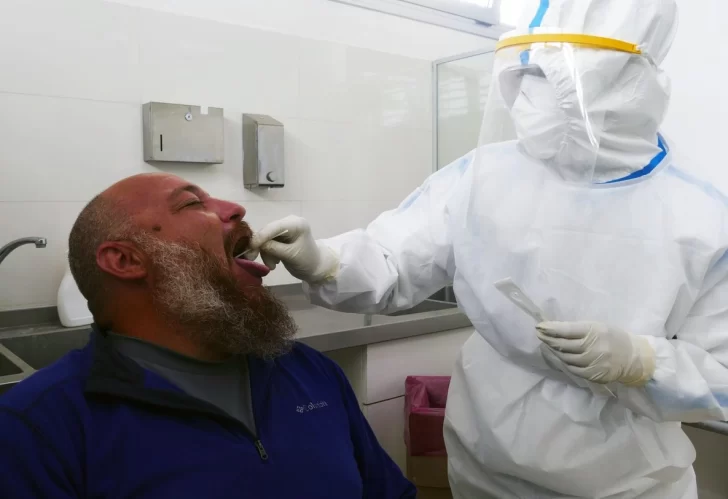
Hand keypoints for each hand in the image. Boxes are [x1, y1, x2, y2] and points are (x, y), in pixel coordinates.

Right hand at [250, 216, 338, 282]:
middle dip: (261, 246)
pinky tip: (275, 262)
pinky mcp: (281, 236)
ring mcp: (285, 229)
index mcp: (296, 223)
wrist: (316, 268)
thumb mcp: (290, 256)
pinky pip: (268, 242)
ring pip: (266, 238)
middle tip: (252, 258)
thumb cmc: (307, 261)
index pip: (274, 227)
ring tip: (273, 265)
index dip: (261, 236)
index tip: (251, 247)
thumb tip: (254, 244)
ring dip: (266, 253)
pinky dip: (269, 253)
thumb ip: (273, 248)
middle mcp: (290, 222)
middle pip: (268, 231)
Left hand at [536, 321, 654, 385]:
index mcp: (594, 331)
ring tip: (549, 345)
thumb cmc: (612, 337)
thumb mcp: (598, 327)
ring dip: (555, 351)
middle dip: (548, 339)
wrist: (633, 357)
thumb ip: (578, 329)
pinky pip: (572, 369)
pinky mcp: (593, 374)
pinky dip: (564, 362)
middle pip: (563, 344)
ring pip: (565, 357)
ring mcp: (592, 362)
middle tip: (540, 335)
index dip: (551, 329)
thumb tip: (554, 329)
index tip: (539, 327)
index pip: (567, 330)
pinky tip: (560, 357)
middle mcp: (593, 347)